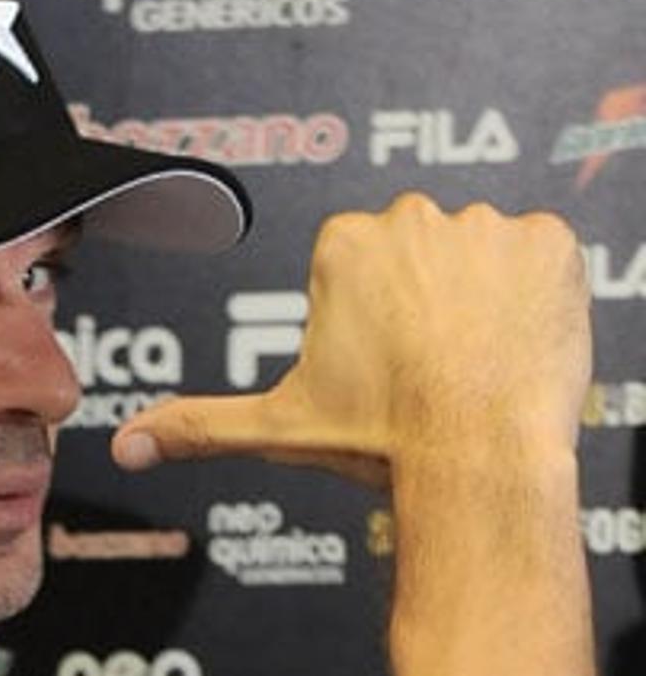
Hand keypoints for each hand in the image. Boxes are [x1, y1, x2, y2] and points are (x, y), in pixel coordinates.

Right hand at [111, 196, 590, 488]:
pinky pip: (543, 260)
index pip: (361, 271)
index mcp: (344, 246)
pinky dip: (536, 300)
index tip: (381, 368)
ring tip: (475, 365)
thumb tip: (125, 446)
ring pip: (483, 260)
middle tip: (429, 372)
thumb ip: (199, 426)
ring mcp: (487, 225)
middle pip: (421, 256)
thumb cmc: (382, 441)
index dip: (371, 327)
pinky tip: (516, 347)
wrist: (477, 457)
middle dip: (427, 306)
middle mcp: (414, 217)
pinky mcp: (550, 241)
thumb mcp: (280, 430)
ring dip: (483, 303)